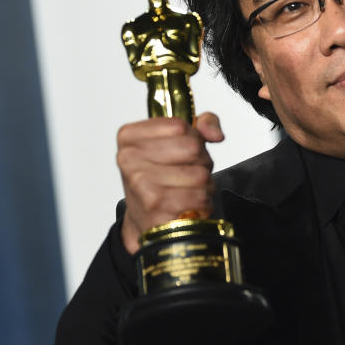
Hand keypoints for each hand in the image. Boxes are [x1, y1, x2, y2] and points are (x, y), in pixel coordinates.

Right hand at [116, 112, 223, 254]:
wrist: (146, 220)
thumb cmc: (161, 179)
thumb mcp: (176, 142)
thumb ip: (202, 124)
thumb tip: (215, 134)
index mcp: (129, 137)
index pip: (179, 126)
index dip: (193, 138)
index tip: (183, 151)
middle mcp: (129, 158)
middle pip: (192, 148)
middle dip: (201, 161)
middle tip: (189, 172)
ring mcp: (140, 183)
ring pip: (200, 174)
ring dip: (204, 184)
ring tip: (189, 189)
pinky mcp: (156, 206)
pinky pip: (199, 196)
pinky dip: (203, 201)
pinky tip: (190, 203)